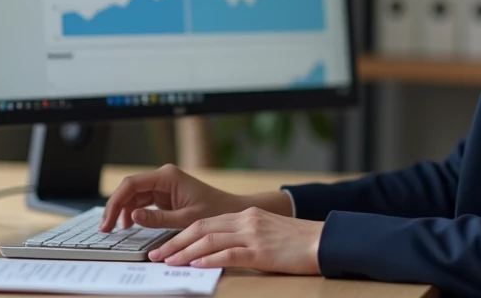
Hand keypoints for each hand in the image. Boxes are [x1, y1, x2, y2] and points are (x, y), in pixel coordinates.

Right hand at [99, 164, 292, 232]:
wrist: (232, 211)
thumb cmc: (215, 211)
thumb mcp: (186, 219)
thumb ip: (158, 219)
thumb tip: (133, 216)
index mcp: (167, 177)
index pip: (132, 184)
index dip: (116, 202)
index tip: (108, 221)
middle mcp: (163, 178)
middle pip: (129, 189)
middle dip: (116, 208)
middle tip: (105, 230)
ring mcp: (163, 186)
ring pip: (134, 196)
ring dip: (123, 212)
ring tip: (116, 231)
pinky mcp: (164, 195)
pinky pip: (142, 202)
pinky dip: (134, 214)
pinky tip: (129, 227)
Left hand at [148, 206, 322, 274]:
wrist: (324, 240)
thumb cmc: (298, 242)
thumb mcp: (268, 234)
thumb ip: (245, 238)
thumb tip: (220, 252)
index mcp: (247, 215)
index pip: (206, 222)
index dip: (182, 235)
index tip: (165, 247)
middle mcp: (246, 220)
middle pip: (202, 228)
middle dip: (175, 242)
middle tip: (156, 256)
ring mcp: (253, 234)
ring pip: (210, 240)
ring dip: (185, 252)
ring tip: (168, 262)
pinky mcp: (261, 250)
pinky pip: (229, 253)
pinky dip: (209, 259)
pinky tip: (196, 266)